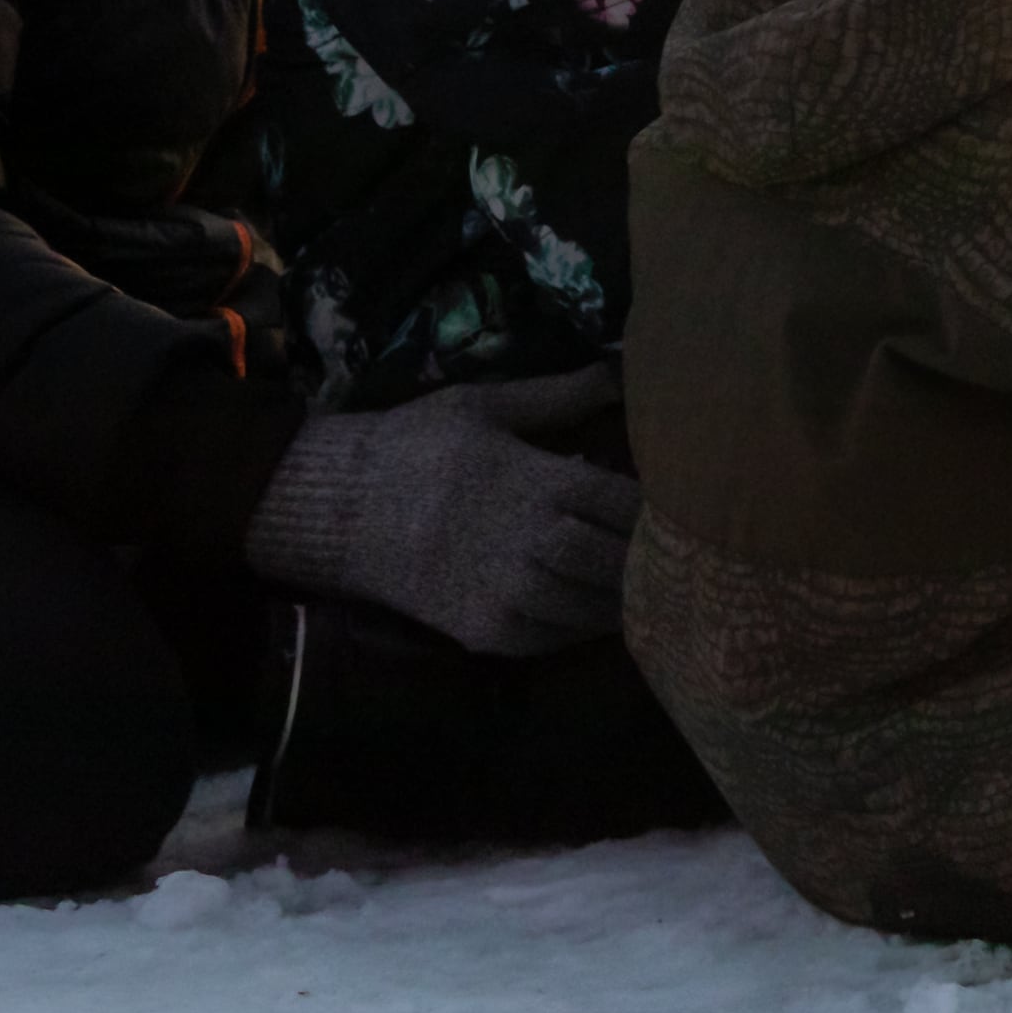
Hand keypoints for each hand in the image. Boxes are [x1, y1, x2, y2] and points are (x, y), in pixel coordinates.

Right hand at [245, 364, 639, 655]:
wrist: (340, 508)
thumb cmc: (416, 446)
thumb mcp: (482, 406)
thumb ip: (556, 396)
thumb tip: (615, 373)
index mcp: (538, 481)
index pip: (624, 504)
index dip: (653, 510)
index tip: (671, 506)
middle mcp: (530, 542)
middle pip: (615, 562)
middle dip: (643, 561)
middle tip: (667, 556)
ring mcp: (506, 593)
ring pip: (590, 608)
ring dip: (619, 600)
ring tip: (640, 587)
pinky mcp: (484, 630)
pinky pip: (553, 639)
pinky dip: (579, 627)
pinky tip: (591, 609)